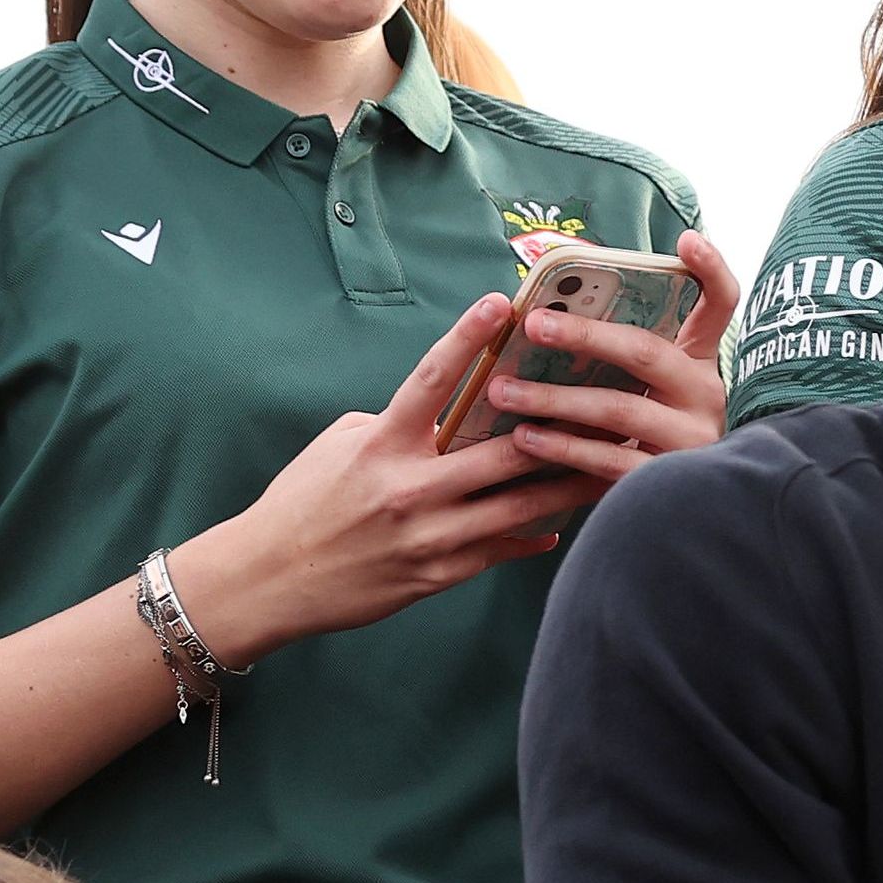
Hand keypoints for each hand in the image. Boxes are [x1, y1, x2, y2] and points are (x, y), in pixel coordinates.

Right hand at [175, 299, 613, 660]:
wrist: (270, 580)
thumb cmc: (303, 502)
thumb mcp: (339, 446)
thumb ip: (395, 424)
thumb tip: (449, 409)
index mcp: (379, 445)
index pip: (429, 380)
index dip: (466, 338)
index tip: (501, 302)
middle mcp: (408, 488)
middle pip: (502, 452)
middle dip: (558, 427)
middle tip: (606, 403)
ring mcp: (428, 535)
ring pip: (519, 506)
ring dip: (570, 483)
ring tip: (613, 462)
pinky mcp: (439, 573)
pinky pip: (501, 548)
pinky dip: (533, 534)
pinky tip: (564, 522)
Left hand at [490, 230, 744, 487]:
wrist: (693, 510)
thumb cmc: (649, 432)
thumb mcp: (652, 389)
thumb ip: (624, 355)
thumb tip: (551, 310)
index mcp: (702, 361)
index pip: (721, 304)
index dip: (711, 269)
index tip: (687, 240)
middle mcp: (705, 395)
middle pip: (648, 351)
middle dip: (585, 336)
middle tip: (532, 324)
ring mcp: (692, 438)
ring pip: (619, 409)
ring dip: (553, 398)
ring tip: (503, 390)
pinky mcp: (668, 479)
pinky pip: (610, 459)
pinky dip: (563, 448)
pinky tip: (525, 439)